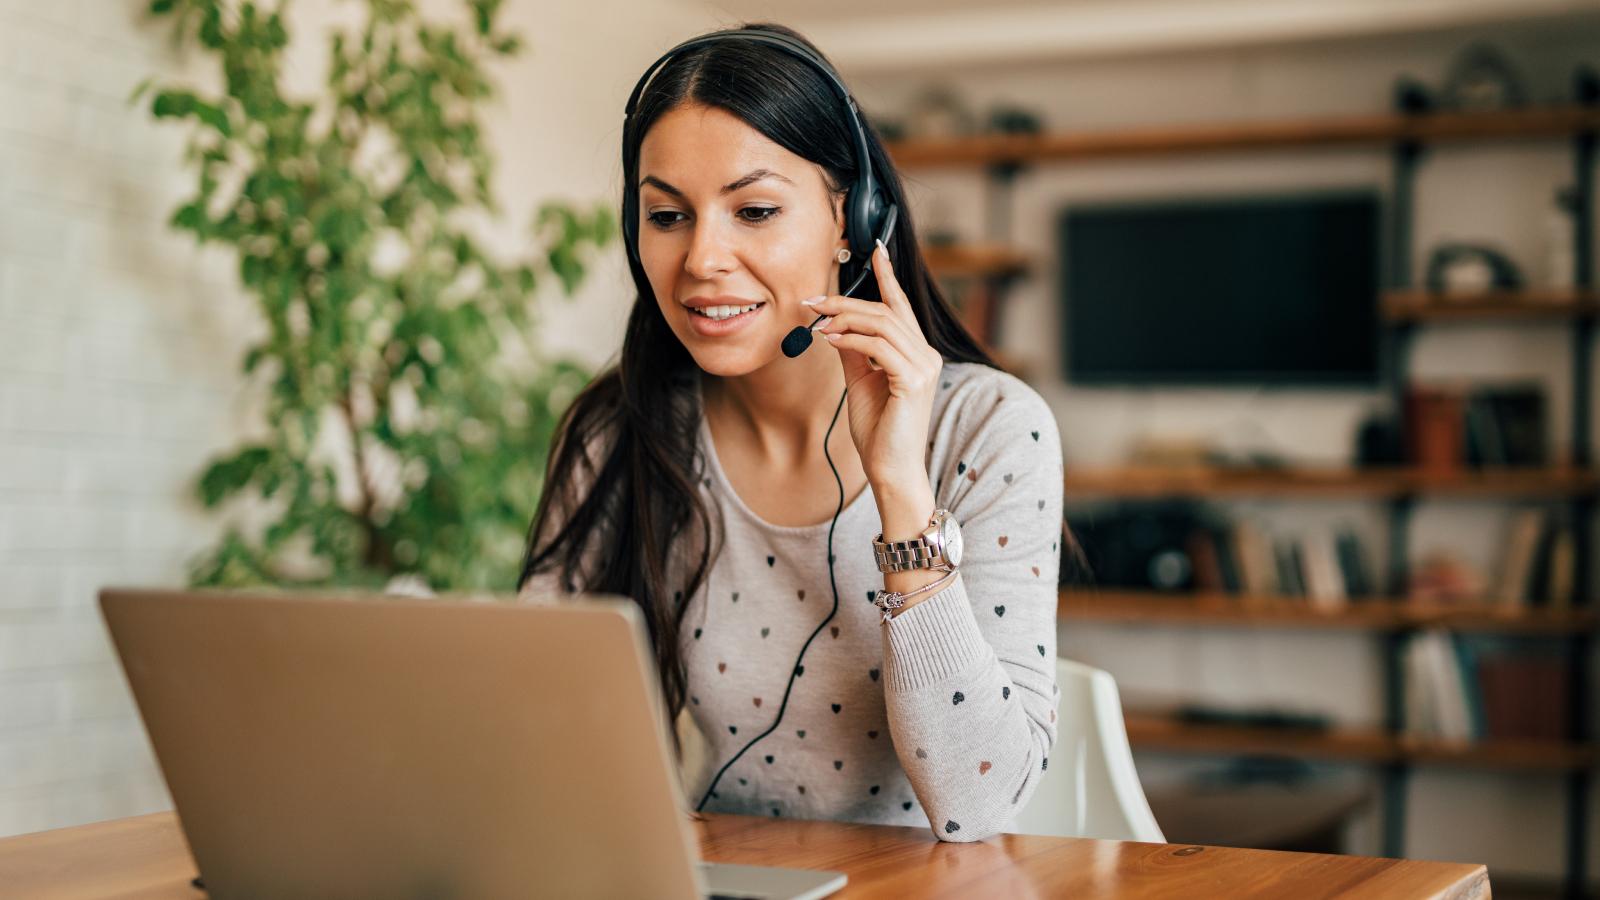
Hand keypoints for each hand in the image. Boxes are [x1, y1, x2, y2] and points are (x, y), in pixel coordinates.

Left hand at [803, 239, 941, 486]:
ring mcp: (924, 366)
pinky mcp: (914, 380)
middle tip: (812, 302)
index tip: (874, 251)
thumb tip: (835, 326)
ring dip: (844, 319)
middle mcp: (926, 355)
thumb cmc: (878, 430)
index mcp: (917, 353)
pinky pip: (878, 347)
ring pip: (881, 324)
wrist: (890, 469)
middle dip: (846, 302)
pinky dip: (851, 339)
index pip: (901, 307)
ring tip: (817, 322)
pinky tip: (830, 340)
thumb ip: (854, 351)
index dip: (887, 277)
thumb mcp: (861, 381)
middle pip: (885, 311)